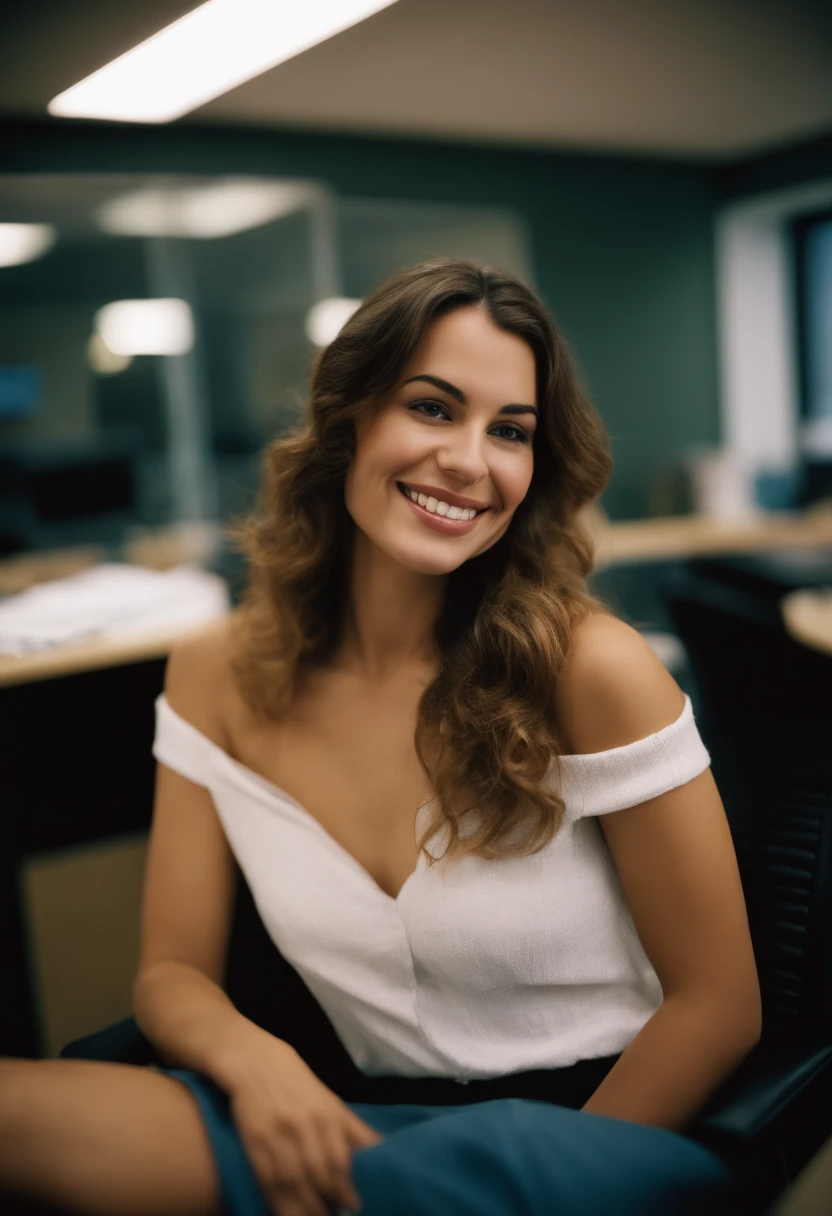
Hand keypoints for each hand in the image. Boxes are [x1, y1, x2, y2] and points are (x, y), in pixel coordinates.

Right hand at [226, 1033, 382, 1215]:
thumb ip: (354, 1130)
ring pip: (292, 1183)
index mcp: (326, 1115)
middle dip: (326, 1202)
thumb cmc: (299, 1084)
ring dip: (304, 1208)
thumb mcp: (331, 1102)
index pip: (337, 1160)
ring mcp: (276, 1136)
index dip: (345, 1188)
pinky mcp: (253, 1145)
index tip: (354, 1206)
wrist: (256, 1063)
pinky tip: (287, 1213)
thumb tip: (380, 1152)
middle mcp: (302, 1126)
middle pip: (316, 1175)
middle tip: (334, 1215)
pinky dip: (277, 1202)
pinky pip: (267, 1181)